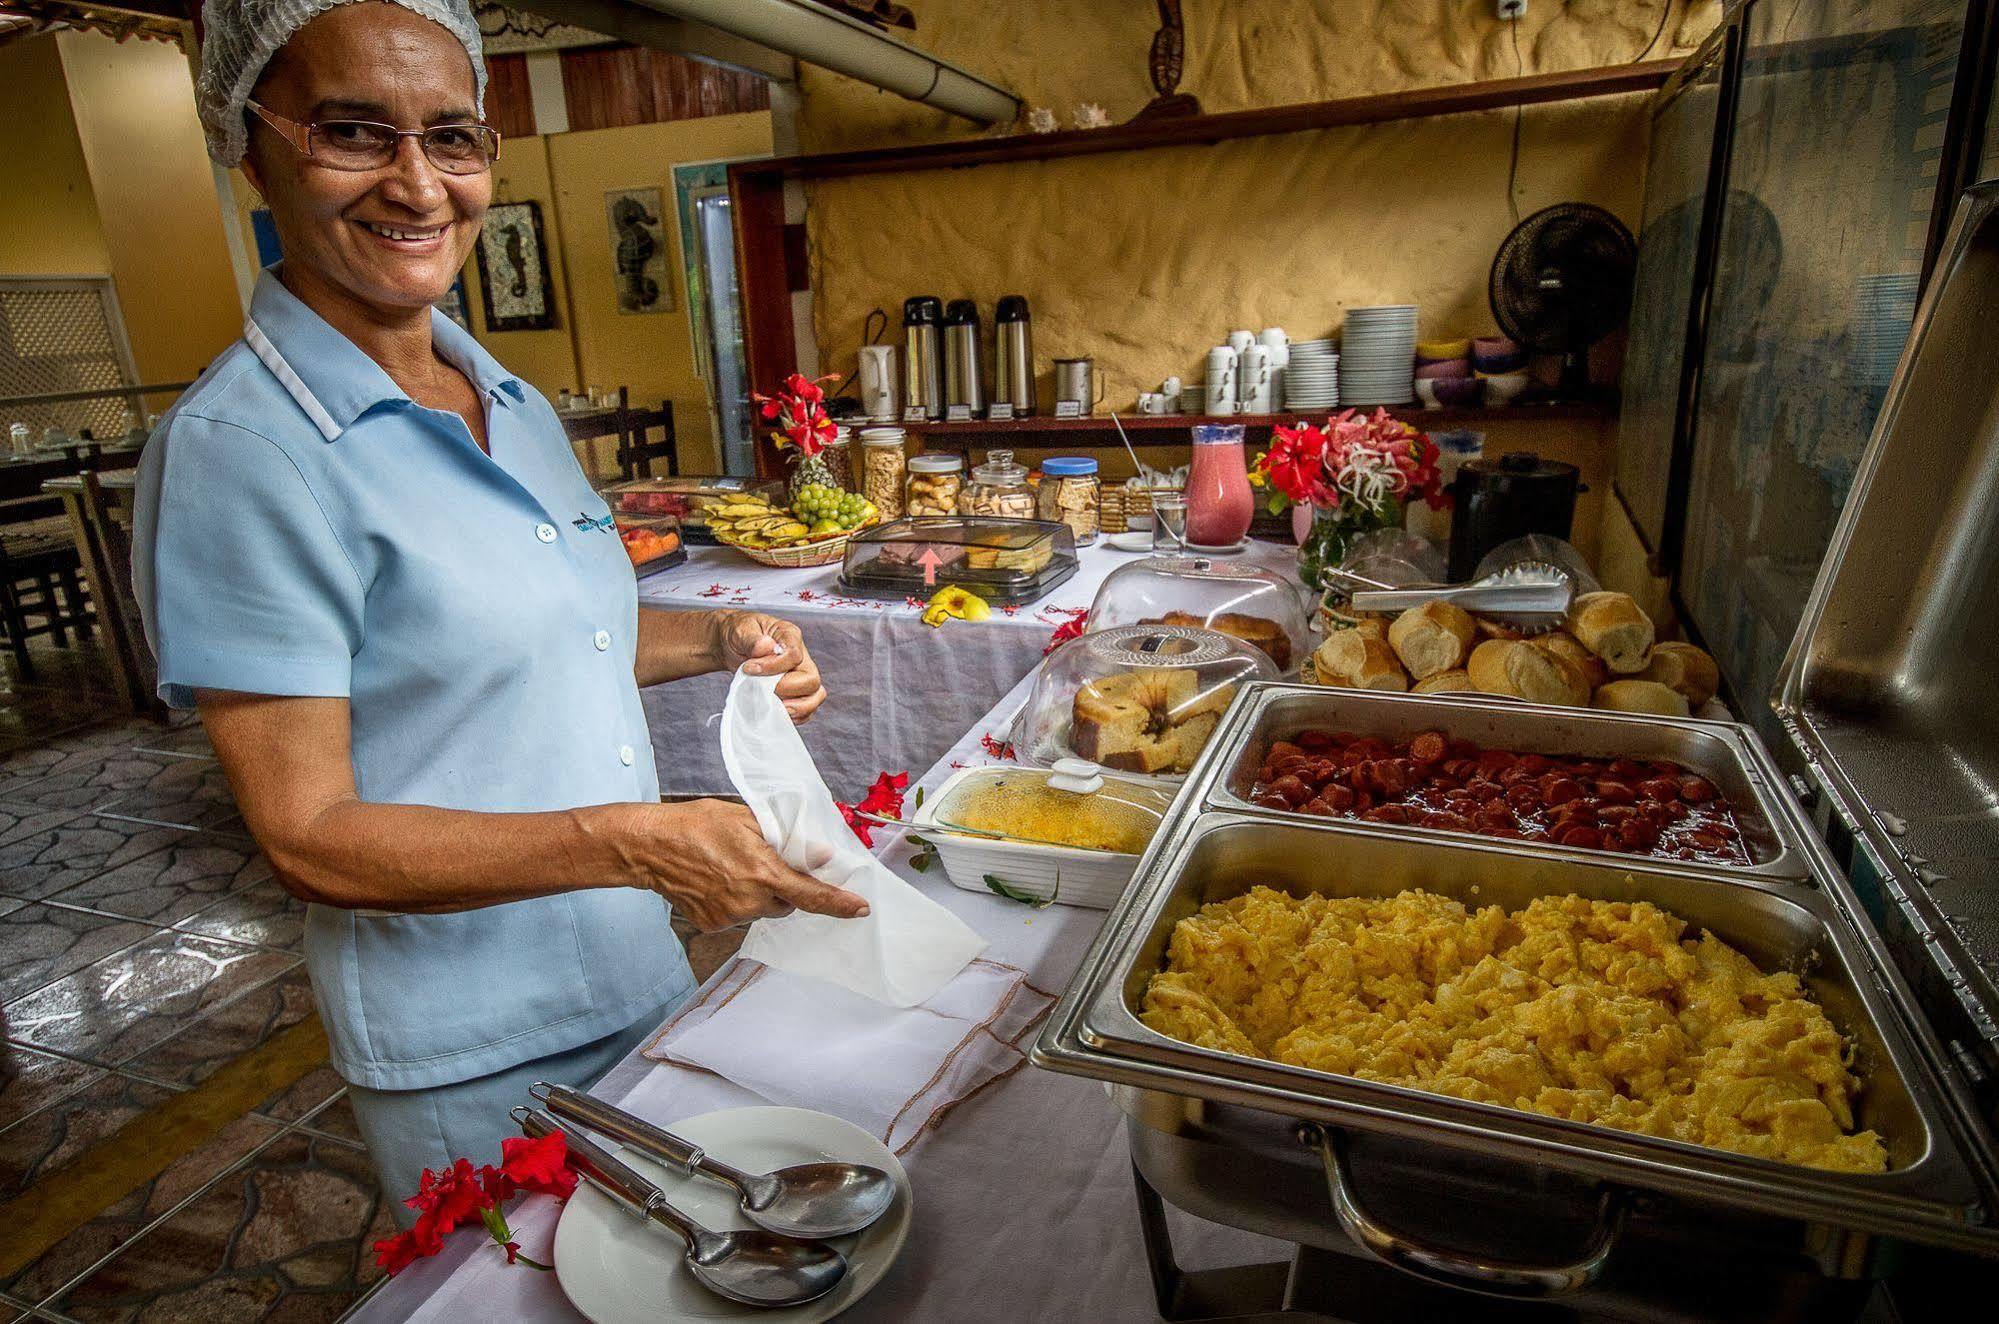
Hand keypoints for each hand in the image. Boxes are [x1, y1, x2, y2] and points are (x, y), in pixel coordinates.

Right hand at [621, 800, 867, 931]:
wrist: (649, 847)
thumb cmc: (697, 824)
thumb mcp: (747, 818)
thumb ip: (787, 840)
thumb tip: (822, 855)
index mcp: (763, 873)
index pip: (812, 895)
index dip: (839, 904)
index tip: (860, 909)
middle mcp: (749, 901)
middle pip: (786, 903)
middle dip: (784, 887)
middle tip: (763, 862)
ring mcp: (729, 917)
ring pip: (762, 910)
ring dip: (759, 894)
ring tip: (733, 868)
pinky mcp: (712, 925)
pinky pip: (738, 917)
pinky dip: (736, 902)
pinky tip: (717, 881)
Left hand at [714, 613, 826, 722]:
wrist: (732, 646)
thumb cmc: (739, 634)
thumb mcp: (740, 631)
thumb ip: (751, 639)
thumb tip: (764, 647)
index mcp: (790, 636)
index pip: (794, 655)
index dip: (773, 667)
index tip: (749, 668)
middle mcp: (801, 657)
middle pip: (811, 679)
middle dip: (787, 689)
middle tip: (762, 690)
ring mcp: (800, 675)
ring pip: (815, 695)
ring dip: (797, 707)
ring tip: (775, 707)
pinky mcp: (796, 691)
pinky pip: (807, 708)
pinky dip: (795, 715)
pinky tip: (776, 712)